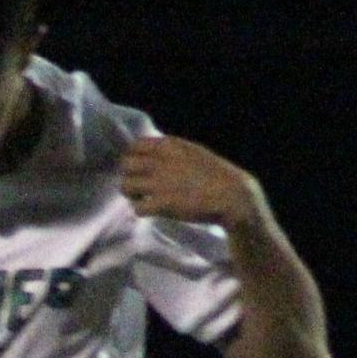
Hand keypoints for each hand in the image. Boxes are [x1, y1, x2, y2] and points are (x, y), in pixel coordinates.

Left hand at [120, 135, 256, 225]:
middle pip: (125, 164)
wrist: (232, 195)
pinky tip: (151, 212)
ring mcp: (159, 183)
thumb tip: (154, 150)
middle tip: (139, 187)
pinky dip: (141, 211)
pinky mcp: (162, 204)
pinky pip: (137, 207)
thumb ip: (172, 150)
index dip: (134, 159)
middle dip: (129, 176)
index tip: (141, 170)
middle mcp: (160, 161)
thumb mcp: (193, 151)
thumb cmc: (216, 174)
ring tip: (143, 200)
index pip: (134, 146)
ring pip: (125, 185)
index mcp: (169, 145)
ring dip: (131, 194)